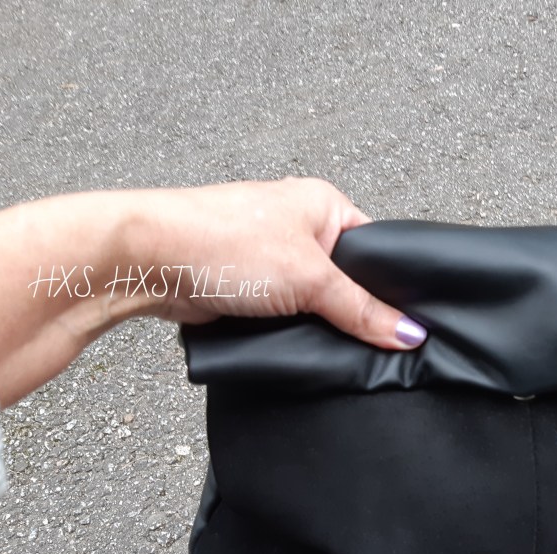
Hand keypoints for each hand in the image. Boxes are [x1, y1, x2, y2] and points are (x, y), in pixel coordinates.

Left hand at [132, 177, 426, 348]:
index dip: (391, 288)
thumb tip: (408, 333)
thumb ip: (362, 310)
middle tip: (370, 339)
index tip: (407, 325)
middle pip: (348, 281)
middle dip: (353, 311)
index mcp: (324, 205)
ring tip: (329, 342)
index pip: (377, 250)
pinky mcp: (250, 288)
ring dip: (319, 324)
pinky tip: (300, 345)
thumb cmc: (223, 241)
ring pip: (316, 303)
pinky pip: (288, 316)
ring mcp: (272, 258)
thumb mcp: (310, 279)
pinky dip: (293, 331)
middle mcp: (300, 227)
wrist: (147, 261)